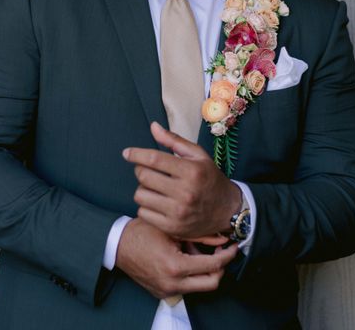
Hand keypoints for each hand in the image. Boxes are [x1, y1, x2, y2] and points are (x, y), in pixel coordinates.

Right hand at [115, 217, 237, 299]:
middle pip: (211, 283)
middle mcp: (173, 284)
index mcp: (175, 266)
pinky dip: (192, 274)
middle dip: (221, 267)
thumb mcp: (173, 229)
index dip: (227, 256)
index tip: (233, 247)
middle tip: (222, 252)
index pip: (213, 267)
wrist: (118, 245)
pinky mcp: (163, 293)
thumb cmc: (142, 232)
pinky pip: (186, 287)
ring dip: (205, 270)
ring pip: (199, 286)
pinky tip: (186, 256)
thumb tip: (222, 239)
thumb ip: (199, 236)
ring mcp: (167, 291)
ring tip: (197, 249)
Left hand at [123, 122, 242, 238]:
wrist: (227, 210)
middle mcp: (185, 192)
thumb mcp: (198, 155)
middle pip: (144, 176)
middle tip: (148, 170)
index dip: (136, 154)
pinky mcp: (172, 228)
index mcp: (191, 171)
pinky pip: (143, 213)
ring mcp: (178, 213)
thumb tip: (153, 126)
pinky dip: (146, 206)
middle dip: (141, 170)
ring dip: (143, 189)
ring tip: (155, 187)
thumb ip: (173, 140)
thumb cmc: (210, 178)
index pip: (154, 159)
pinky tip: (157, 202)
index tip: (127, 153)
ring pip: (140, 196)